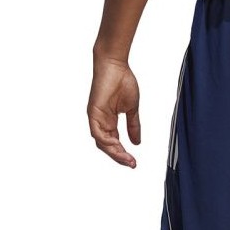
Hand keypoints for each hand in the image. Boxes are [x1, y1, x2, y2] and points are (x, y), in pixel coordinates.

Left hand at [88, 52, 140, 166]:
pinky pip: (97, 132)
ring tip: (126, 158)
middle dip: (119, 157)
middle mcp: (101, 122)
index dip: (123, 154)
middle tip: (131, 164)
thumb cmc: (123, 81)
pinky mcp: (93, 112)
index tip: (134, 162)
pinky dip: (106, 141)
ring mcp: (96, 118)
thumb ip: (133, 126)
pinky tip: (116, 146)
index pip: (114, 143)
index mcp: (109, 121)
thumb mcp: (132, 109)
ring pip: (102, 142)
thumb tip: (137, 143)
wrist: (115, 65)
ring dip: (114, 152)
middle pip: (107, 146)